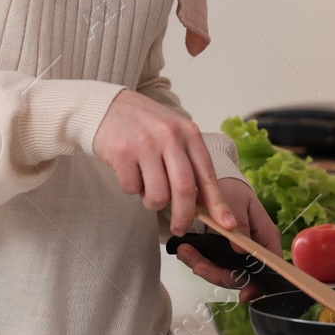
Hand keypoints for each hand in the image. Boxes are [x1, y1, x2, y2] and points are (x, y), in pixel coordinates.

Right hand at [92, 90, 236, 236]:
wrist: (107, 106)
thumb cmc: (145, 126)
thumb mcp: (174, 134)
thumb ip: (189, 163)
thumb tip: (204, 204)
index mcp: (189, 133)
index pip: (207, 174)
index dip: (218, 203)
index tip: (228, 225)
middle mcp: (170, 136)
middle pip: (184, 189)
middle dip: (184, 216)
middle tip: (179, 228)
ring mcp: (145, 143)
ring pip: (157, 195)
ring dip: (152, 201)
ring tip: (145, 185)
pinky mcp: (122, 152)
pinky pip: (132, 189)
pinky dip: (131, 188)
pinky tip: (128, 171)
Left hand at [175, 177, 282, 303]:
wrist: (219, 188)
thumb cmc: (235, 193)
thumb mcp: (237, 202)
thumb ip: (240, 223)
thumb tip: (240, 249)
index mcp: (266, 239)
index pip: (270, 268)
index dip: (258, 284)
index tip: (243, 293)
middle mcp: (254, 252)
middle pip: (243, 276)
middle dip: (219, 274)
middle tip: (197, 265)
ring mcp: (237, 256)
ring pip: (225, 274)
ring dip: (205, 268)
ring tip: (185, 253)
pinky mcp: (222, 256)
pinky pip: (213, 265)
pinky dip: (199, 261)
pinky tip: (186, 253)